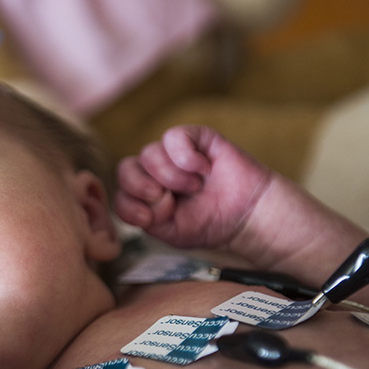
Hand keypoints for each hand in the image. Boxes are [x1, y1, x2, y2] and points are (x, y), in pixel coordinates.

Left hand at [114, 125, 272, 250]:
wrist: (247, 216)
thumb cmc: (210, 224)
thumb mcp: (172, 232)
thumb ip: (148, 219)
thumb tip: (141, 199)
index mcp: (145, 195)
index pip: (120, 195)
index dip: (131, 206)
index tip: (151, 219)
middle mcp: (155, 171)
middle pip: (126, 168)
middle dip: (141, 188)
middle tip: (167, 200)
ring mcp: (174, 153)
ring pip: (149, 153)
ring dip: (170, 176)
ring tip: (195, 187)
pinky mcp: (196, 137)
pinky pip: (174, 137)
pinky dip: (185, 156)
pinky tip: (202, 169)